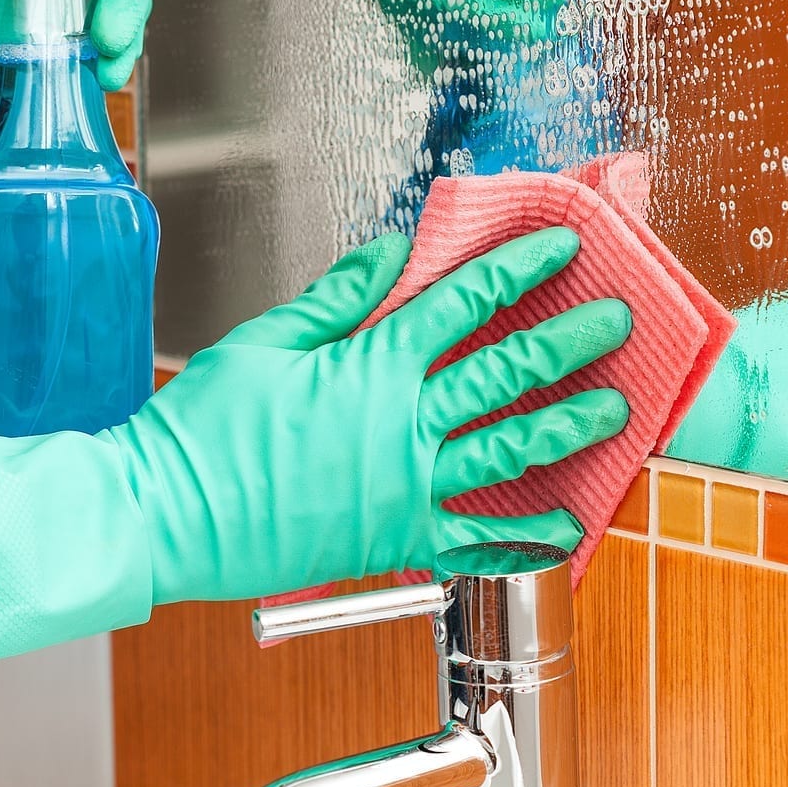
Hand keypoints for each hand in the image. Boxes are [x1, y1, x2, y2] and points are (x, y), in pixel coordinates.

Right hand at [103, 226, 631, 602]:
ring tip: (616, 411)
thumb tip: (391, 252)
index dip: (519, 268)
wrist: (169, 516)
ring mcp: (406, 488)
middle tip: (618, 320)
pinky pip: (475, 540)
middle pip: (507, 372)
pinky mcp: (396, 541)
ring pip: (509, 452)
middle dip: (570, 339)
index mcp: (372, 365)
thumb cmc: (205, 430)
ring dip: (568, 427)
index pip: (465, 302)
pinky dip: (524, 536)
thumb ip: (339, 298)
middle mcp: (403, 425)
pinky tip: (565, 531)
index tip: (562, 245)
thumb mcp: (265, 342)